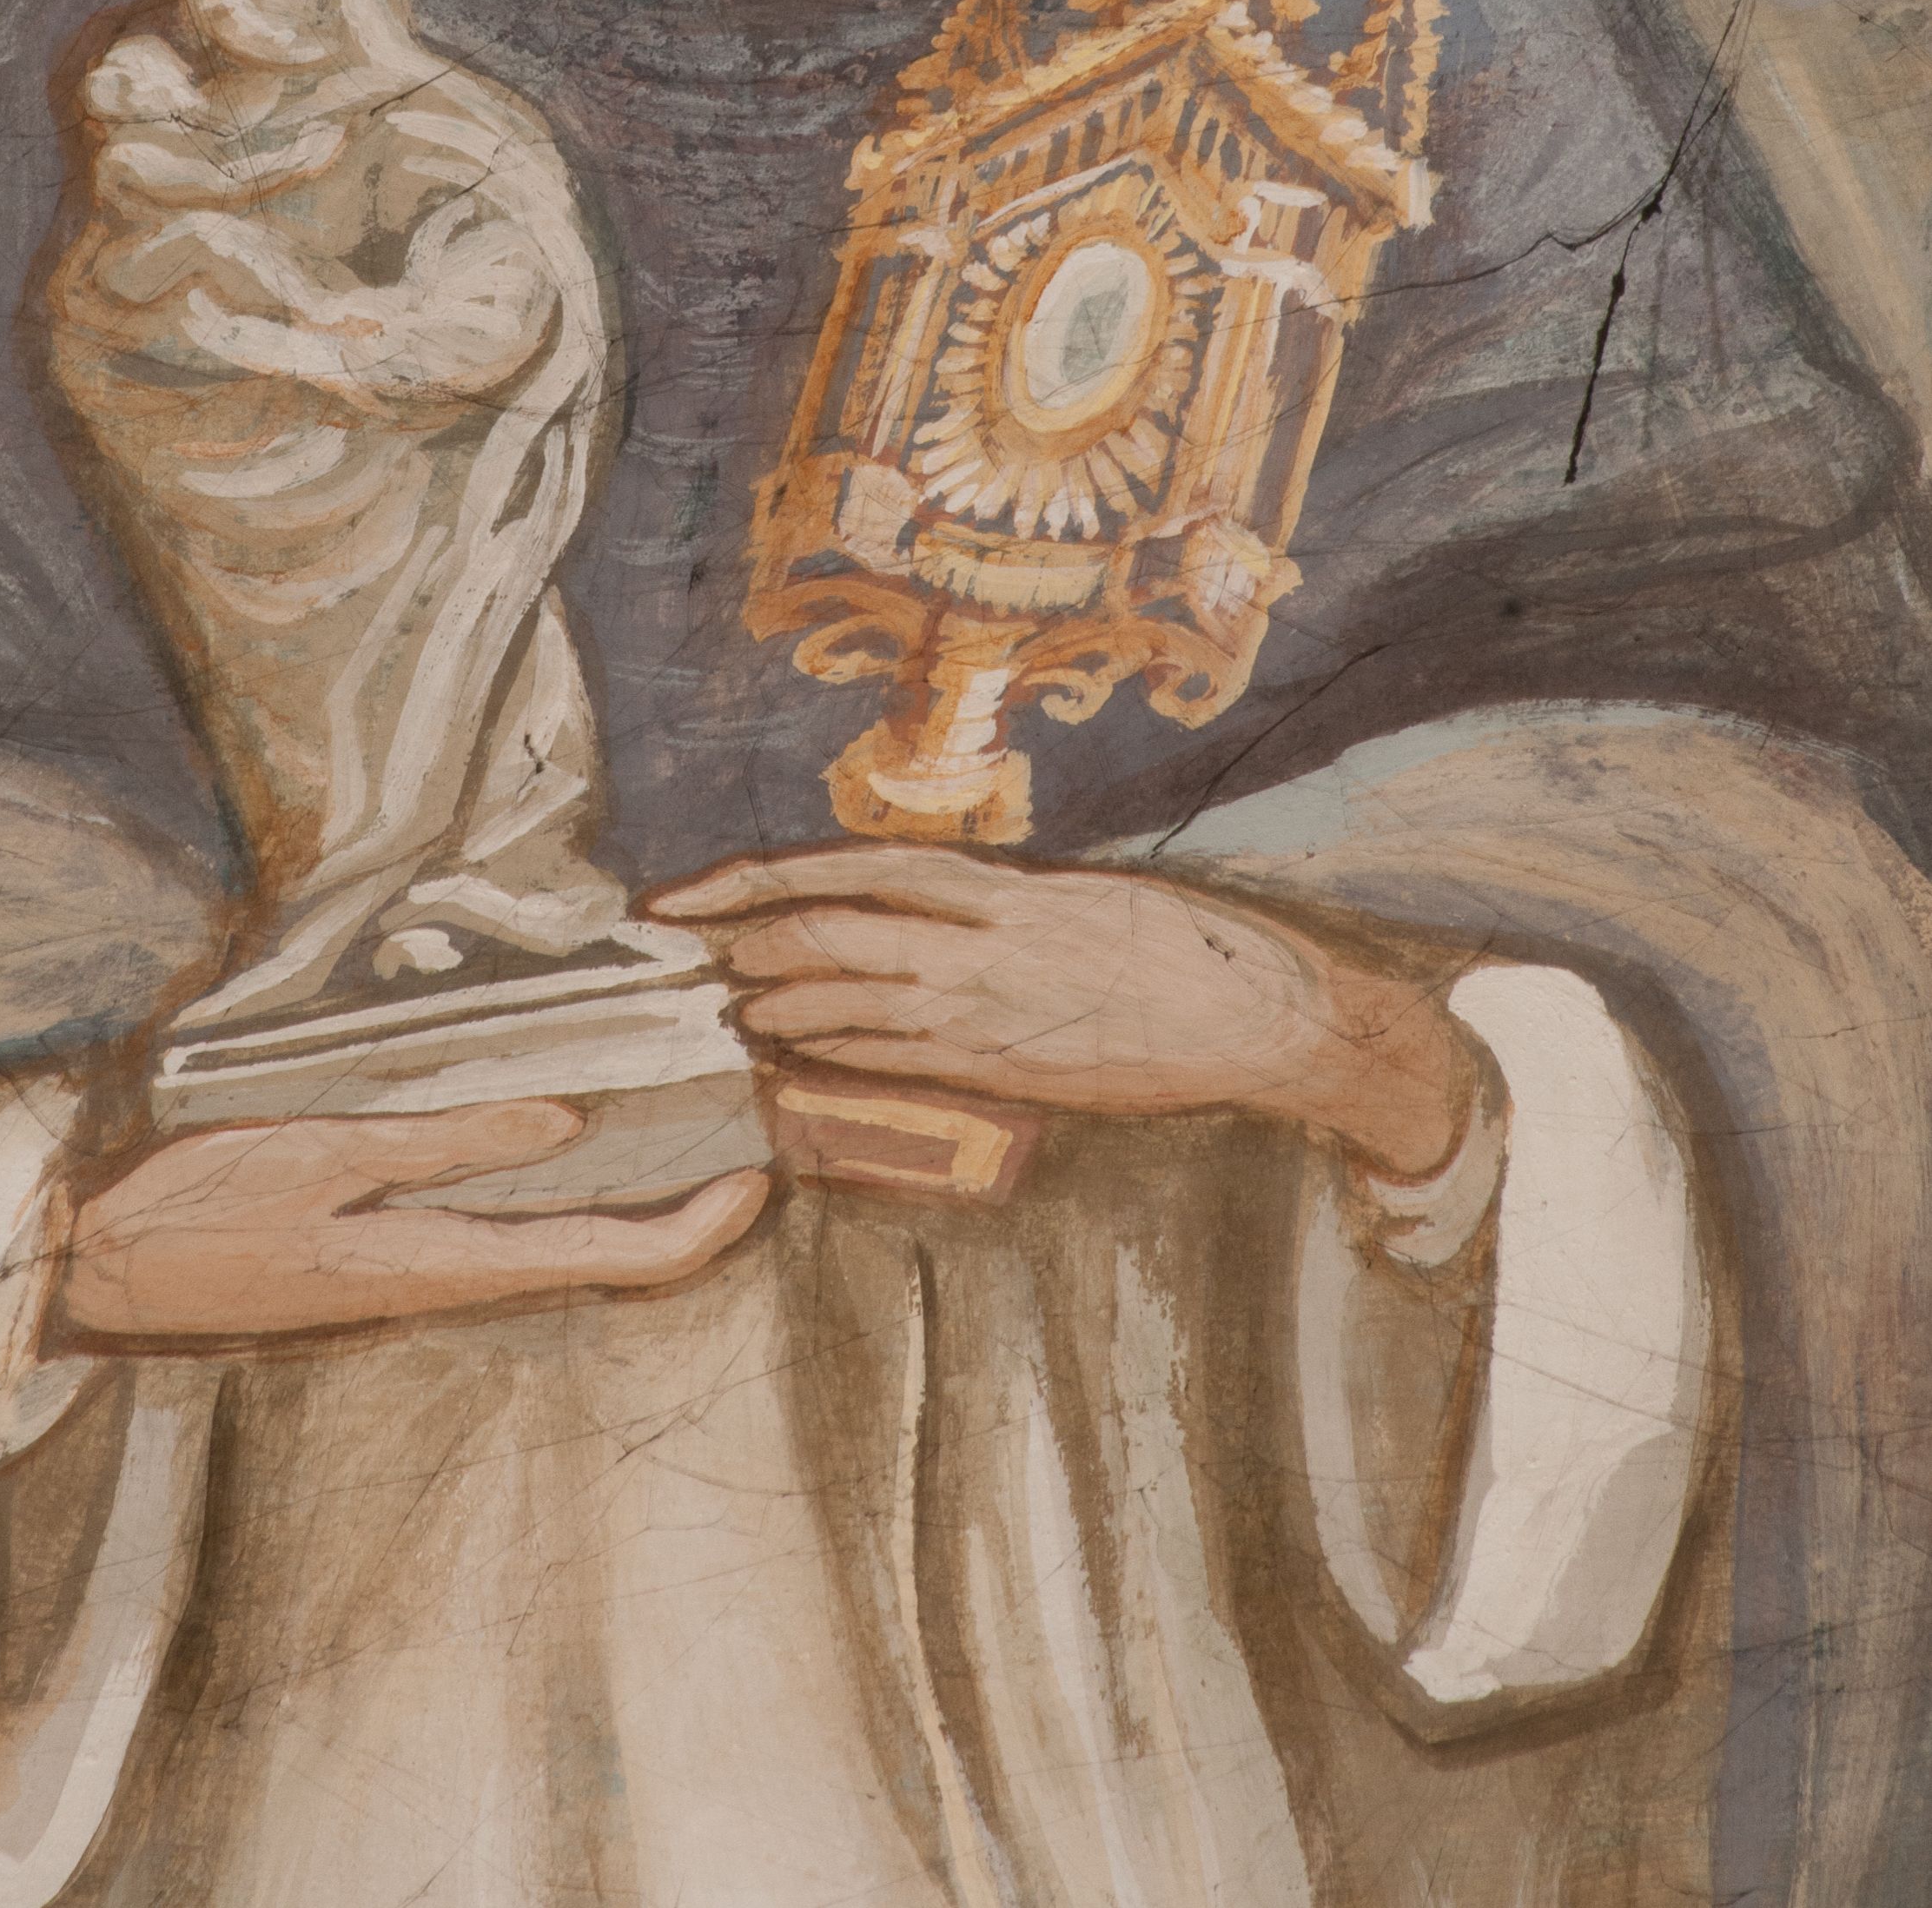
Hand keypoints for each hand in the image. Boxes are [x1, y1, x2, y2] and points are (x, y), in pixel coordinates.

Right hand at [55, 1100, 769, 1345]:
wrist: (95, 1272)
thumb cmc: (198, 1203)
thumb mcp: (323, 1149)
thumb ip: (449, 1139)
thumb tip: (572, 1122)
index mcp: (443, 1262)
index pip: (611, 1258)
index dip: (698, 1229)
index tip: (761, 1178)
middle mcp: (443, 1283)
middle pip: (597, 1261)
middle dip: (679, 1214)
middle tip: (738, 1140)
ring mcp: (411, 1279)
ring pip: (552, 1251)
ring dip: (620, 1205)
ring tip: (674, 1132)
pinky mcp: (382, 1264)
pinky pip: (497, 1240)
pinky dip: (552, 1199)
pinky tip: (560, 1148)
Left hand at [650, 847, 1473, 1179]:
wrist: (1250, 1013)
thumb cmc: (1171, 944)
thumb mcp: (1073, 893)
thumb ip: (989, 896)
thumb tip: (912, 895)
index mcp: (994, 882)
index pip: (842, 868)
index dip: (753, 878)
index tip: (689, 890)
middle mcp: (976, 940)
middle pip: (824, 932)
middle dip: (742, 943)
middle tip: (688, 955)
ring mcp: (985, 1010)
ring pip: (844, 1001)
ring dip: (774, 1004)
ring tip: (731, 1006)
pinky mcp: (1001, 1072)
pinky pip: (890, 1061)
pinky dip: (830, 1054)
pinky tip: (794, 1054)